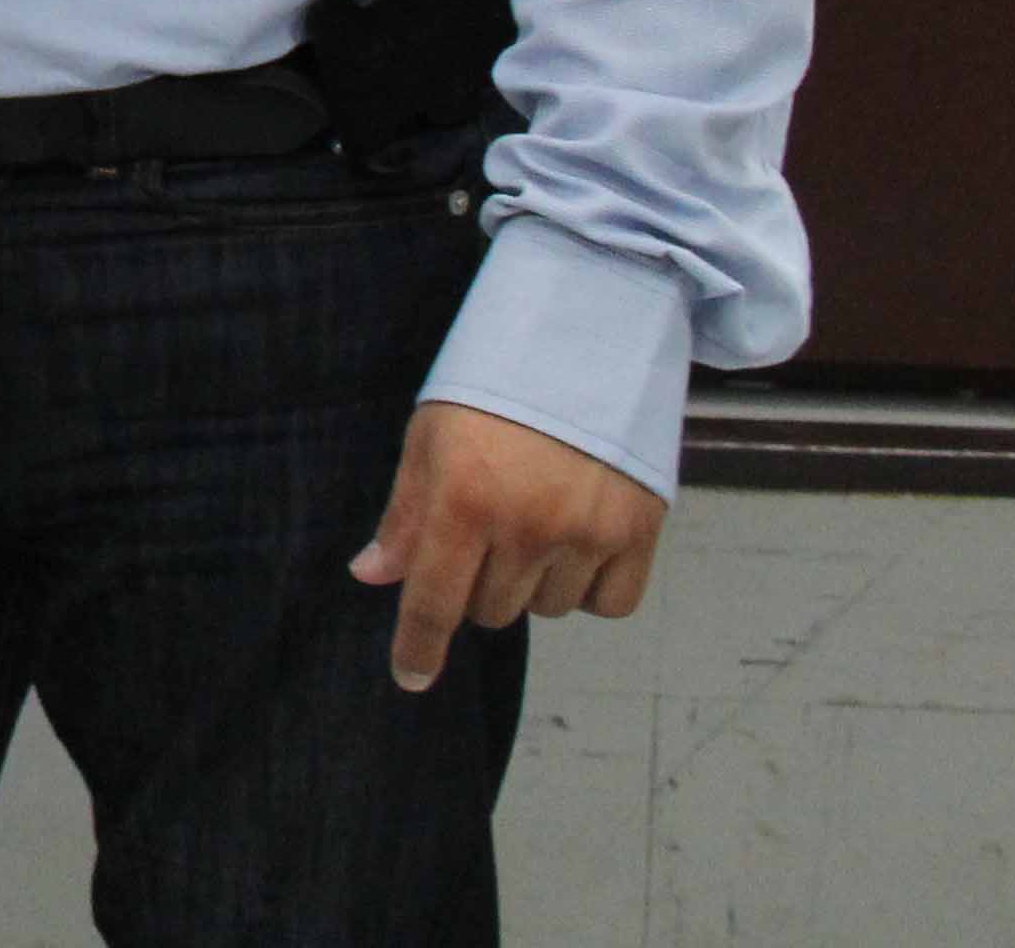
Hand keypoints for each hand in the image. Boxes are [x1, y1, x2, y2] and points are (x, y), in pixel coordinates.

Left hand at [349, 402, 664, 690]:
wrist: (587, 336)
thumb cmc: (495, 384)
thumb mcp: (430, 436)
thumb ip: (406, 514)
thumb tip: (373, 577)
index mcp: (463, 500)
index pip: (434, 602)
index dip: (419, 648)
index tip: (411, 678)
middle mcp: (526, 527)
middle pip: (490, 610)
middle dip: (478, 584)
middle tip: (487, 530)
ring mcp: (587, 533)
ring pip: (547, 610)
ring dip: (533, 583)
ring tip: (537, 518)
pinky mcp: (640, 532)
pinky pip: (609, 604)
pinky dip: (589, 587)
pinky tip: (579, 543)